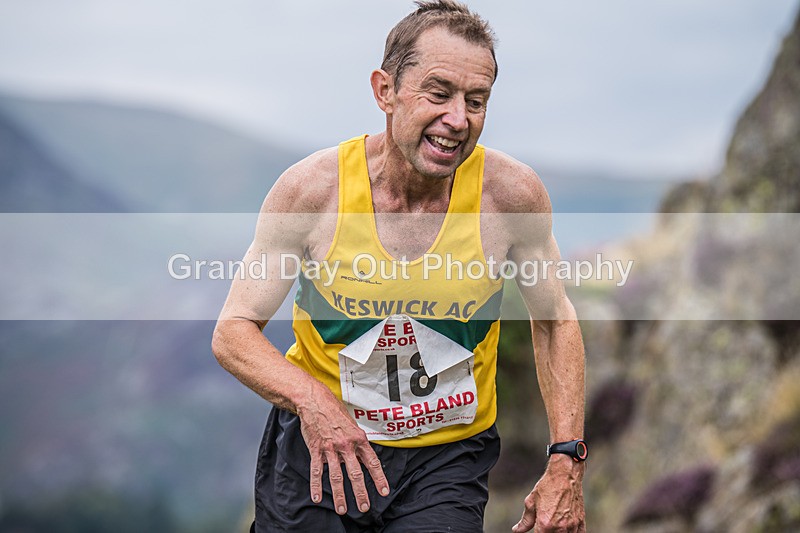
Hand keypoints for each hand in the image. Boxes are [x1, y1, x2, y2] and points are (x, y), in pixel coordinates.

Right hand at [297, 384, 390, 514]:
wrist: (316, 402)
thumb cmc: (335, 412)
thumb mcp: (353, 424)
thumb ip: (359, 442)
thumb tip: (365, 457)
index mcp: (359, 439)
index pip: (372, 462)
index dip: (379, 478)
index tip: (383, 491)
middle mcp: (346, 445)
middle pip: (355, 474)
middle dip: (360, 493)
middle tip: (364, 507)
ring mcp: (331, 449)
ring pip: (336, 476)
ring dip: (340, 495)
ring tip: (342, 509)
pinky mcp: (317, 450)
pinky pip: (317, 471)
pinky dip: (316, 486)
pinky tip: (317, 498)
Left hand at [512, 457, 584, 531]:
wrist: (565, 474)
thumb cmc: (547, 486)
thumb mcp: (531, 502)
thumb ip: (525, 520)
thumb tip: (517, 530)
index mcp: (545, 525)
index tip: (537, 529)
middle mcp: (560, 528)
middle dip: (546, 532)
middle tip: (545, 525)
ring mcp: (572, 526)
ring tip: (554, 525)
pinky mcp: (580, 522)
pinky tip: (566, 529)